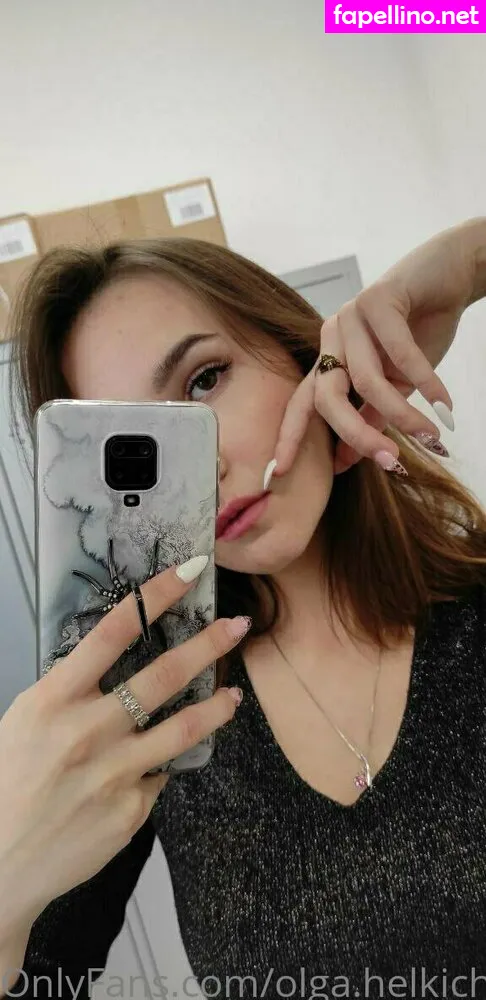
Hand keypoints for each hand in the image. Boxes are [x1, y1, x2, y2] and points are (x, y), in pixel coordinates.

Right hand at [0, 561, 247, 925]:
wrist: (0, 862)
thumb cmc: (10, 782)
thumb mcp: (27, 719)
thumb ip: (72, 691)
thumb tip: (120, 665)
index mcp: (54, 700)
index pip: (112, 632)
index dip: (155, 597)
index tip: (188, 572)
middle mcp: (88, 731)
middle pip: (163, 676)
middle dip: (209, 645)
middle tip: (237, 624)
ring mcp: (115, 772)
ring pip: (184, 727)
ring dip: (217, 705)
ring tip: (233, 694)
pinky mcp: (133, 809)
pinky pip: (160, 774)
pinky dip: (161, 764)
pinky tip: (153, 766)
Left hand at [272, 218, 480, 477]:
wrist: (451, 275)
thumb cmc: (421, 330)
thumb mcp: (396, 383)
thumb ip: (370, 416)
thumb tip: (346, 461)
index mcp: (330, 357)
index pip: (302, 402)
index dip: (290, 436)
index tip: (278, 472)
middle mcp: (332, 336)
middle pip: (327, 397)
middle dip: (355, 436)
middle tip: (390, 463)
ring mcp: (350, 315)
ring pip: (367, 380)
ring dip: (403, 414)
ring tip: (432, 436)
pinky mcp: (378, 297)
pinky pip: (400, 353)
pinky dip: (427, 382)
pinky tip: (444, 406)